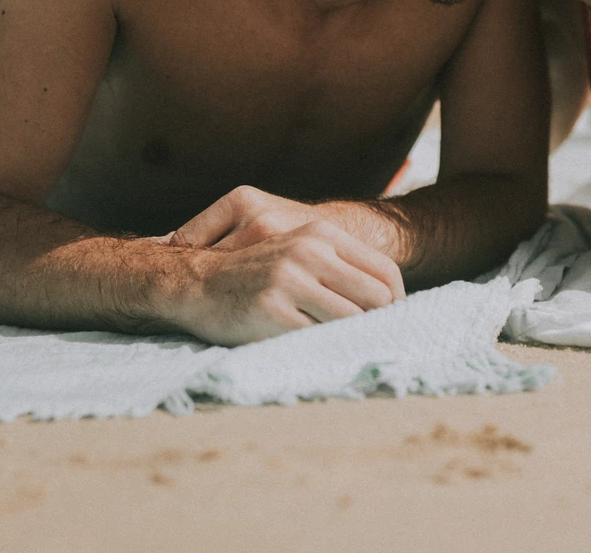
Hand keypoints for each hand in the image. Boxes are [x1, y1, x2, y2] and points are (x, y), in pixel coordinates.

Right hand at [160, 188, 405, 344]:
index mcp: (320, 235)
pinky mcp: (271, 310)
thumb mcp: (298, 253)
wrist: (192, 282)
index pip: (385, 271)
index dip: (398, 302)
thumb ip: (338, 268)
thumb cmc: (253, 274)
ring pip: (350, 321)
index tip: (393, 323)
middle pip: (376, 298)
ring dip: (351, 340)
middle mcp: (309, 252)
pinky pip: (316, 339)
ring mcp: (289, 279)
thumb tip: (389, 300)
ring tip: (347, 352)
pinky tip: (317, 355)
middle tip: (374, 344)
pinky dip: (323, 350)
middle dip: (379, 325)